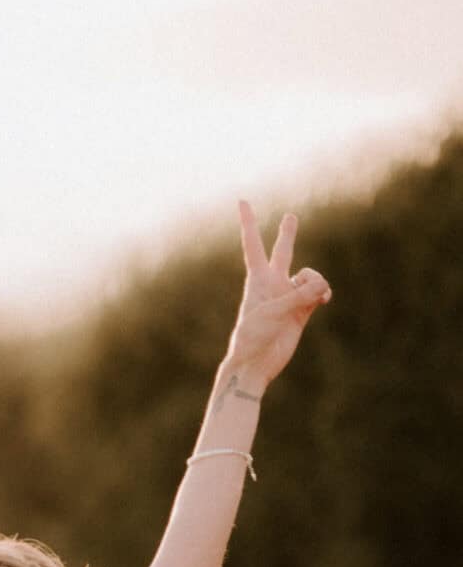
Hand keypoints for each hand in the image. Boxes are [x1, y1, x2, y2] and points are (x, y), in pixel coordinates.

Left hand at [222, 203, 329, 395]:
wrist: (255, 365)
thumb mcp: (275, 312)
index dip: (249, 222)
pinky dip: (323, 293)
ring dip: (316, 282)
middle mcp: (273, 284)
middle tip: (290, 218)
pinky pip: (318, 293)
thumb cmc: (254, 337)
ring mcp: (288, 297)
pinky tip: (324, 299)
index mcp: (258, 279)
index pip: (253, 244)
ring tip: (316, 297)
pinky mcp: (301, 312)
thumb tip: (324, 290)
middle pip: (283, 252)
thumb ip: (300, 296)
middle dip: (287, 235)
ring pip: (311, 276)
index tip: (242, 201)